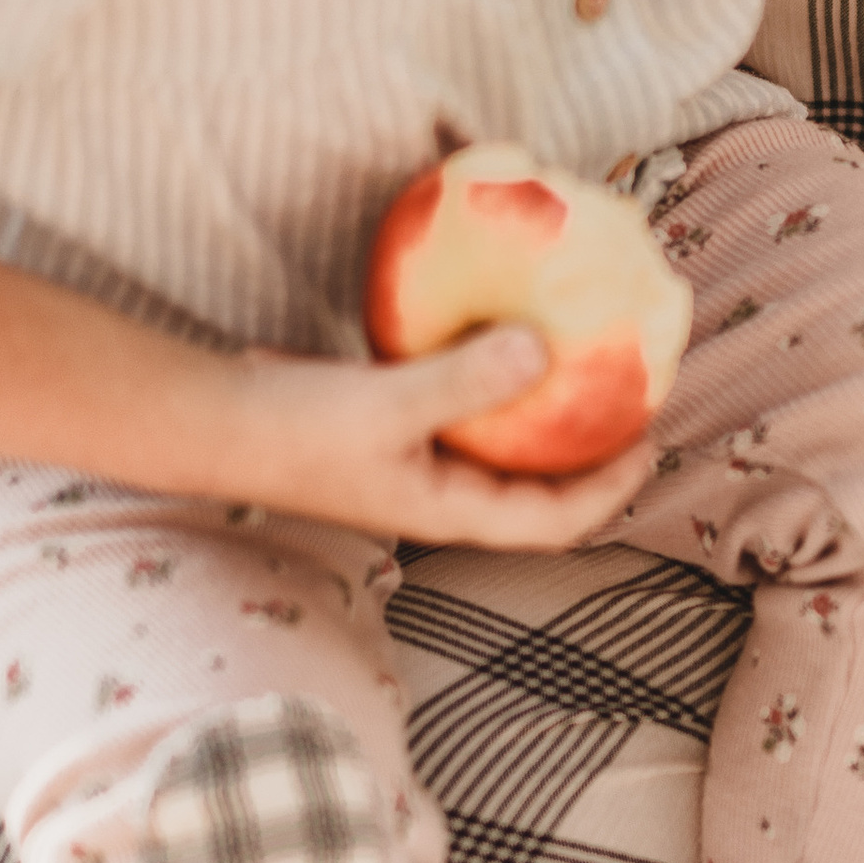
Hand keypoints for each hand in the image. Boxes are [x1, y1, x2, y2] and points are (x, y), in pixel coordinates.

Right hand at [223, 335, 652, 549]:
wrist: (210, 422)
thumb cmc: (294, 428)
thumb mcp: (387, 403)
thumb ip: (464, 379)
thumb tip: (544, 349)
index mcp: (451, 511)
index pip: (556, 520)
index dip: (613, 489)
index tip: (653, 441)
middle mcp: (442, 496)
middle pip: (541, 493)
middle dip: (594, 458)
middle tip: (635, 404)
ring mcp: (418, 467)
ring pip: (504, 455)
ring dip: (548, 425)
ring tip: (589, 375)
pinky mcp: (395, 431)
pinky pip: (468, 416)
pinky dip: (499, 391)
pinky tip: (509, 342)